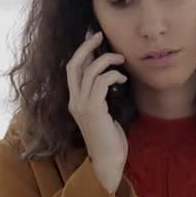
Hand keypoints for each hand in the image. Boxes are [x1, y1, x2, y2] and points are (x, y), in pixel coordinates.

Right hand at [66, 31, 128, 193]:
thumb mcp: (104, 113)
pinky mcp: (93, 110)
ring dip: (107, 60)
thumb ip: (101, 96)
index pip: (72, 69)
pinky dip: (113, 75)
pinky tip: (123, 79)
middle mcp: (74, 101)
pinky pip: (101, 82)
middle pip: (74, 64)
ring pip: (90, 71)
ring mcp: (82, 105)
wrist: (108, 162)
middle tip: (99, 35)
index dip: (81, 51)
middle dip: (87, 47)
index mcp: (75, 101)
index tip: (92, 38)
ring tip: (121, 59)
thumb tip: (109, 77)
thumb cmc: (110, 140)